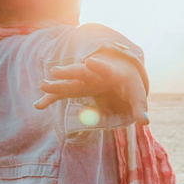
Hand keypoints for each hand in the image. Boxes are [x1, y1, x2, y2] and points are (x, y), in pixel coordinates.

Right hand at [34, 56, 148, 124]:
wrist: (120, 69)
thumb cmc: (129, 82)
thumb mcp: (137, 93)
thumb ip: (140, 107)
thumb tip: (145, 122)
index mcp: (111, 73)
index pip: (105, 69)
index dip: (99, 66)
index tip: (90, 62)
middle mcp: (94, 74)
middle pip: (81, 72)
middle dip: (69, 72)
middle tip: (55, 71)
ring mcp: (84, 80)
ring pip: (69, 81)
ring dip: (56, 84)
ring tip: (42, 85)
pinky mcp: (78, 87)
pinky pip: (63, 93)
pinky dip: (52, 98)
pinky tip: (38, 105)